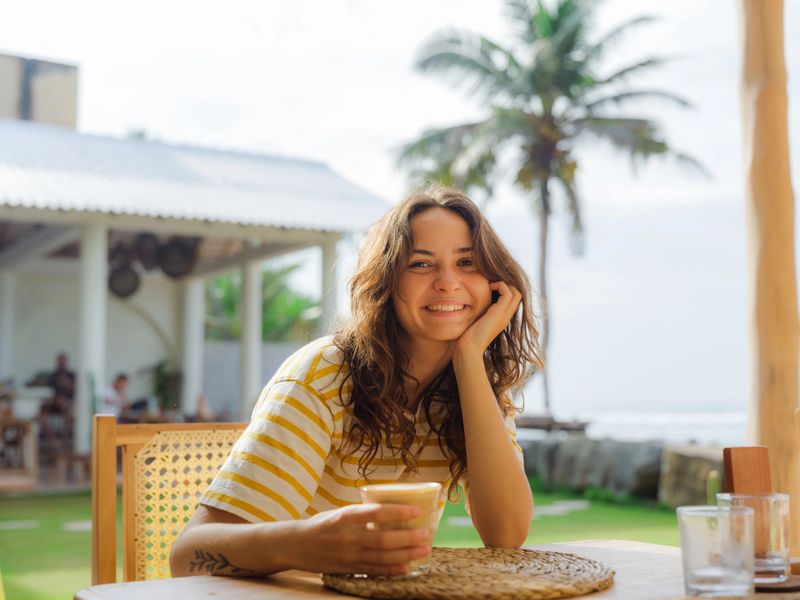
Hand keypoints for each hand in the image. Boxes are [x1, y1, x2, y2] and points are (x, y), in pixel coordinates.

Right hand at [289, 503, 430, 575]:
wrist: (296, 545)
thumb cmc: (322, 524)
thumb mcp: (340, 512)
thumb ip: (362, 514)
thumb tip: (392, 510)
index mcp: (346, 517)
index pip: (376, 513)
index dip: (398, 512)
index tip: (416, 510)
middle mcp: (348, 537)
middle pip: (383, 539)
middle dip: (408, 537)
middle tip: (427, 534)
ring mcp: (348, 556)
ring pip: (382, 558)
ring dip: (406, 554)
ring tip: (424, 550)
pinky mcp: (348, 569)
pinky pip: (374, 571)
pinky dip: (391, 571)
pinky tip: (407, 568)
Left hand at [456, 281, 521, 356]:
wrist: (469, 348)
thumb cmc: (468, 338)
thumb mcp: (476, 322)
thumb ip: (478, 314)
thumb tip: (470, 306)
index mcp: (502, 319)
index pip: (513, 300)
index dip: (504, 290)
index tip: (489, 288)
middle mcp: (506, 316)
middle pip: (517, 295)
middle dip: (506, 286)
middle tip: (491, 285)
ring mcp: (504, 314)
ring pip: (516, 292)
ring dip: (503, 284)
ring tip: (489, 286)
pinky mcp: (499, 312)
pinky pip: (507, 292)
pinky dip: (499, 285)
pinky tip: (487, 288)